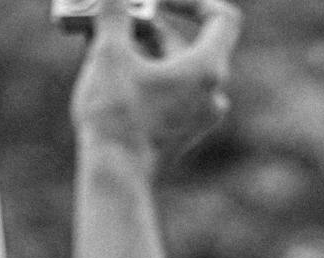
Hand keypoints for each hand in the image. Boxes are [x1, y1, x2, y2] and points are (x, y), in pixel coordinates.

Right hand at [70, 0, 242, 166]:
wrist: (115, 175)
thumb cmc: (117, 115)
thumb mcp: (110, 53)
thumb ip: (114, 14)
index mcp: (207, 70)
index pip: (221, 18)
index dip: (192, 1)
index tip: (158, 1)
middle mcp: (212, 95)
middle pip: (186, 44)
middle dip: (147, 27)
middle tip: (113, 19)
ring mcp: (199, 117)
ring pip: (174, 69)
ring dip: (140, 51)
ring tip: (102, 43)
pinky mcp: (182, 133)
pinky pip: (169, 93)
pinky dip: (144, 77)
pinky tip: (110, 72)